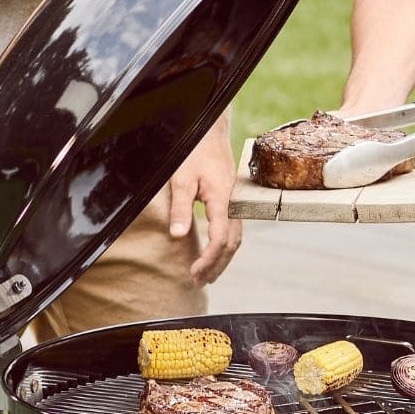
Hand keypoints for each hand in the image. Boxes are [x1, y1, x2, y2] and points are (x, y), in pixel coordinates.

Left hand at [166, 118, 241, 285]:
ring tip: (207, 275)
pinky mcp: (232, 201)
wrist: (210, 131)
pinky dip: (225, 246)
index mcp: (222, 199)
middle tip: (199, 282)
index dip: (208, 260)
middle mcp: (233, 204)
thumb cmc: (194, 151)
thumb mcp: (181, 178)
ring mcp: (235, 202)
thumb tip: (178, 236)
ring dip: (222, 259)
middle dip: (217, 266)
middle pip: (232, 244)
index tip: (193, 273)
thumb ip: (180, 207)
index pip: (221, 239)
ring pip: (235, 238)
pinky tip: (215, 253)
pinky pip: (233, 229)